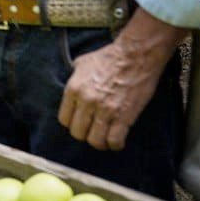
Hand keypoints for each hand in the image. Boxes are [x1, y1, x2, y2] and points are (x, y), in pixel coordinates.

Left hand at [57, 9, 186, 149]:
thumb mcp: (82, 63)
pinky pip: (114, 140)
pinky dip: (115, 144)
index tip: (80, 123)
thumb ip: (74, 78)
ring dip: (100, 142)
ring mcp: (105, 110)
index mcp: (73, 89)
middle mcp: (86, 101)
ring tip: (105, 139)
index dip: (72, 123)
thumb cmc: (109, 57)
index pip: (64, 119)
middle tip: (93, 131)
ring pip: (95, 140)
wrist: (135, 56)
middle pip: (77, 132)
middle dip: (85, 134)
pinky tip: (117, 141)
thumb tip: (73, 89)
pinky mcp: (124, 116)